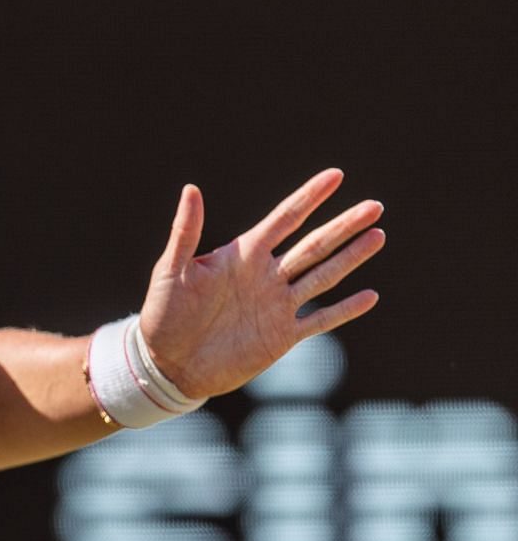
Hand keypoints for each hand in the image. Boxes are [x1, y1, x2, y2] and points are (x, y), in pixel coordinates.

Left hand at [138, 169, 384, 398]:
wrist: (165, 365)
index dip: (309, 197)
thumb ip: (185, 233)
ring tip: (378, 235)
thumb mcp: (170, 271)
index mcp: (242, 255)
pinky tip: (370, 296)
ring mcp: (276, 306)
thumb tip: (191, 189)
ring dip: (351, 257)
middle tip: (374, 206)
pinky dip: (345, 309)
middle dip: (344, 225)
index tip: (335, 175)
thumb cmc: (161, 315)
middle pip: (314, 244)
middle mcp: (265, 276)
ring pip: (323, 276)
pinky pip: (320, 320)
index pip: (284, 219)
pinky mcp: (281, 336)